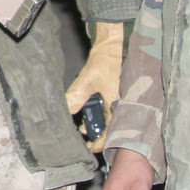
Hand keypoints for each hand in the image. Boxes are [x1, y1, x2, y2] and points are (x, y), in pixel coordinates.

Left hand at [65, 22, 123, 153]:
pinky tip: (86, 111)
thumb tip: (67, 110)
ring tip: (82, 126)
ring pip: (109, 118)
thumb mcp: (89, 78)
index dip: (100, 143)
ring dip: (96, 123)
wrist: (115, 42)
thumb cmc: (106, 59)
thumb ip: (77, 95)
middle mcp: (123, 104)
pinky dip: (98, 113)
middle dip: (97, 134)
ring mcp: (120, 98)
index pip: (111, 132)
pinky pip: (108, 108)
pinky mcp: (116, 92)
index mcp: (120, 105)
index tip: (89, 147)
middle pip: (111, 128)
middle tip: (83, 136)